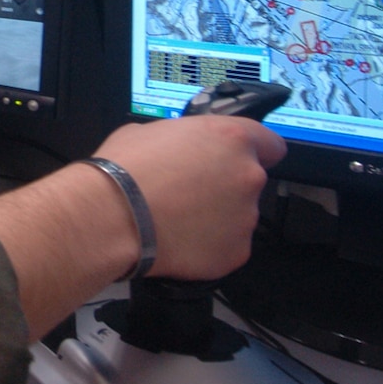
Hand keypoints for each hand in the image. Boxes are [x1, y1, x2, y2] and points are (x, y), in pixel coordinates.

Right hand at [0, 115, 283, 332]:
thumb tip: (180, 148)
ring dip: (217, 216)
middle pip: (250, 180)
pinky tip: (179, 238)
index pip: (270, 143)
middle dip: (226, 185)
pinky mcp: (235, 252)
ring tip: (179, 218)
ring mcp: (245, 217)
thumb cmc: (124, 171)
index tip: (240, 158)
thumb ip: (182, 139)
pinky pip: (228, 246)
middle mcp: (247, 176)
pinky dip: (209, 244)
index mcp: (231, 138)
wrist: (112, 217)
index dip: (254, 150)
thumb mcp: (149, 131)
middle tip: (190, 191)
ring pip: (239, 215)